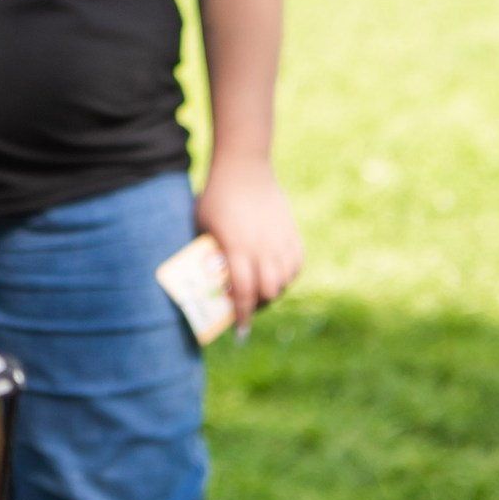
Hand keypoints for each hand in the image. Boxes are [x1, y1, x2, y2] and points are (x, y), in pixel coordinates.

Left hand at [196, 159, 302, 328]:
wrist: (244, 168)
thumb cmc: (215, 197)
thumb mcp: (202, 226)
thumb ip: (208, 253)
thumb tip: (206, 281)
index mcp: (237, 249)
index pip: (242, 293)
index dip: (241, 316)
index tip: (238, 332)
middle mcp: (262, 249)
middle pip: (267, 292)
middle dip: (256, 305)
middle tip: (246, 308)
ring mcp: (280, 241)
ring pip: (284, 281)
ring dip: (272, 291)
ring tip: (259, 291)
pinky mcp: (292, 233)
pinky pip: (296, 265)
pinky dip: (287, 275)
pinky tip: (276, 275)